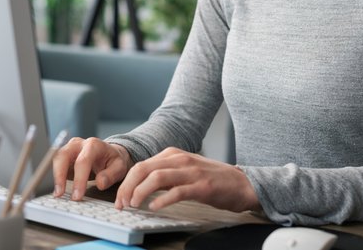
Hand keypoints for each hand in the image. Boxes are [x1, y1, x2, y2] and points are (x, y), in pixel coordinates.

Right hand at [51, 137, 133, 199]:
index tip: (77, 195)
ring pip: (57, 158)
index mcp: (94, 145)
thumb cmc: (113, 160)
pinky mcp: (64, 156)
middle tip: (60, 193)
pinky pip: (56, 165)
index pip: (83, 161)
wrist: (109, 154)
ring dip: (55, 176)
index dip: (79, 179)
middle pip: (64, 155)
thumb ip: (111, 175)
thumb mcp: (119, 167)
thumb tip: (100, 183)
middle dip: (60, 175)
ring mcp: (70, 148)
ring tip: (58, 193)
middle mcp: (79, 144)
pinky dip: (55, 177)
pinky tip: (59, 190)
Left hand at [114, 147, 259, 212]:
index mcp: (173, 154)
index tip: (120, 198)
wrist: (242, 183)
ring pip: (156, 178)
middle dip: (128, 187)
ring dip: (140, 192)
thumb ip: (164, 174)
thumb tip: (139, 186)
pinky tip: (154, 207)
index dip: (126, 182)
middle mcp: (180, 159)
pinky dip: (162, 200)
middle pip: (143, 169)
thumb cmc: (212, 179)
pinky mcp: (201, 186)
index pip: (140, 165)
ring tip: (134, 205)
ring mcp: (191, 172)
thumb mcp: (184, 170)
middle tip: (122, 203)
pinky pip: (177, 191)